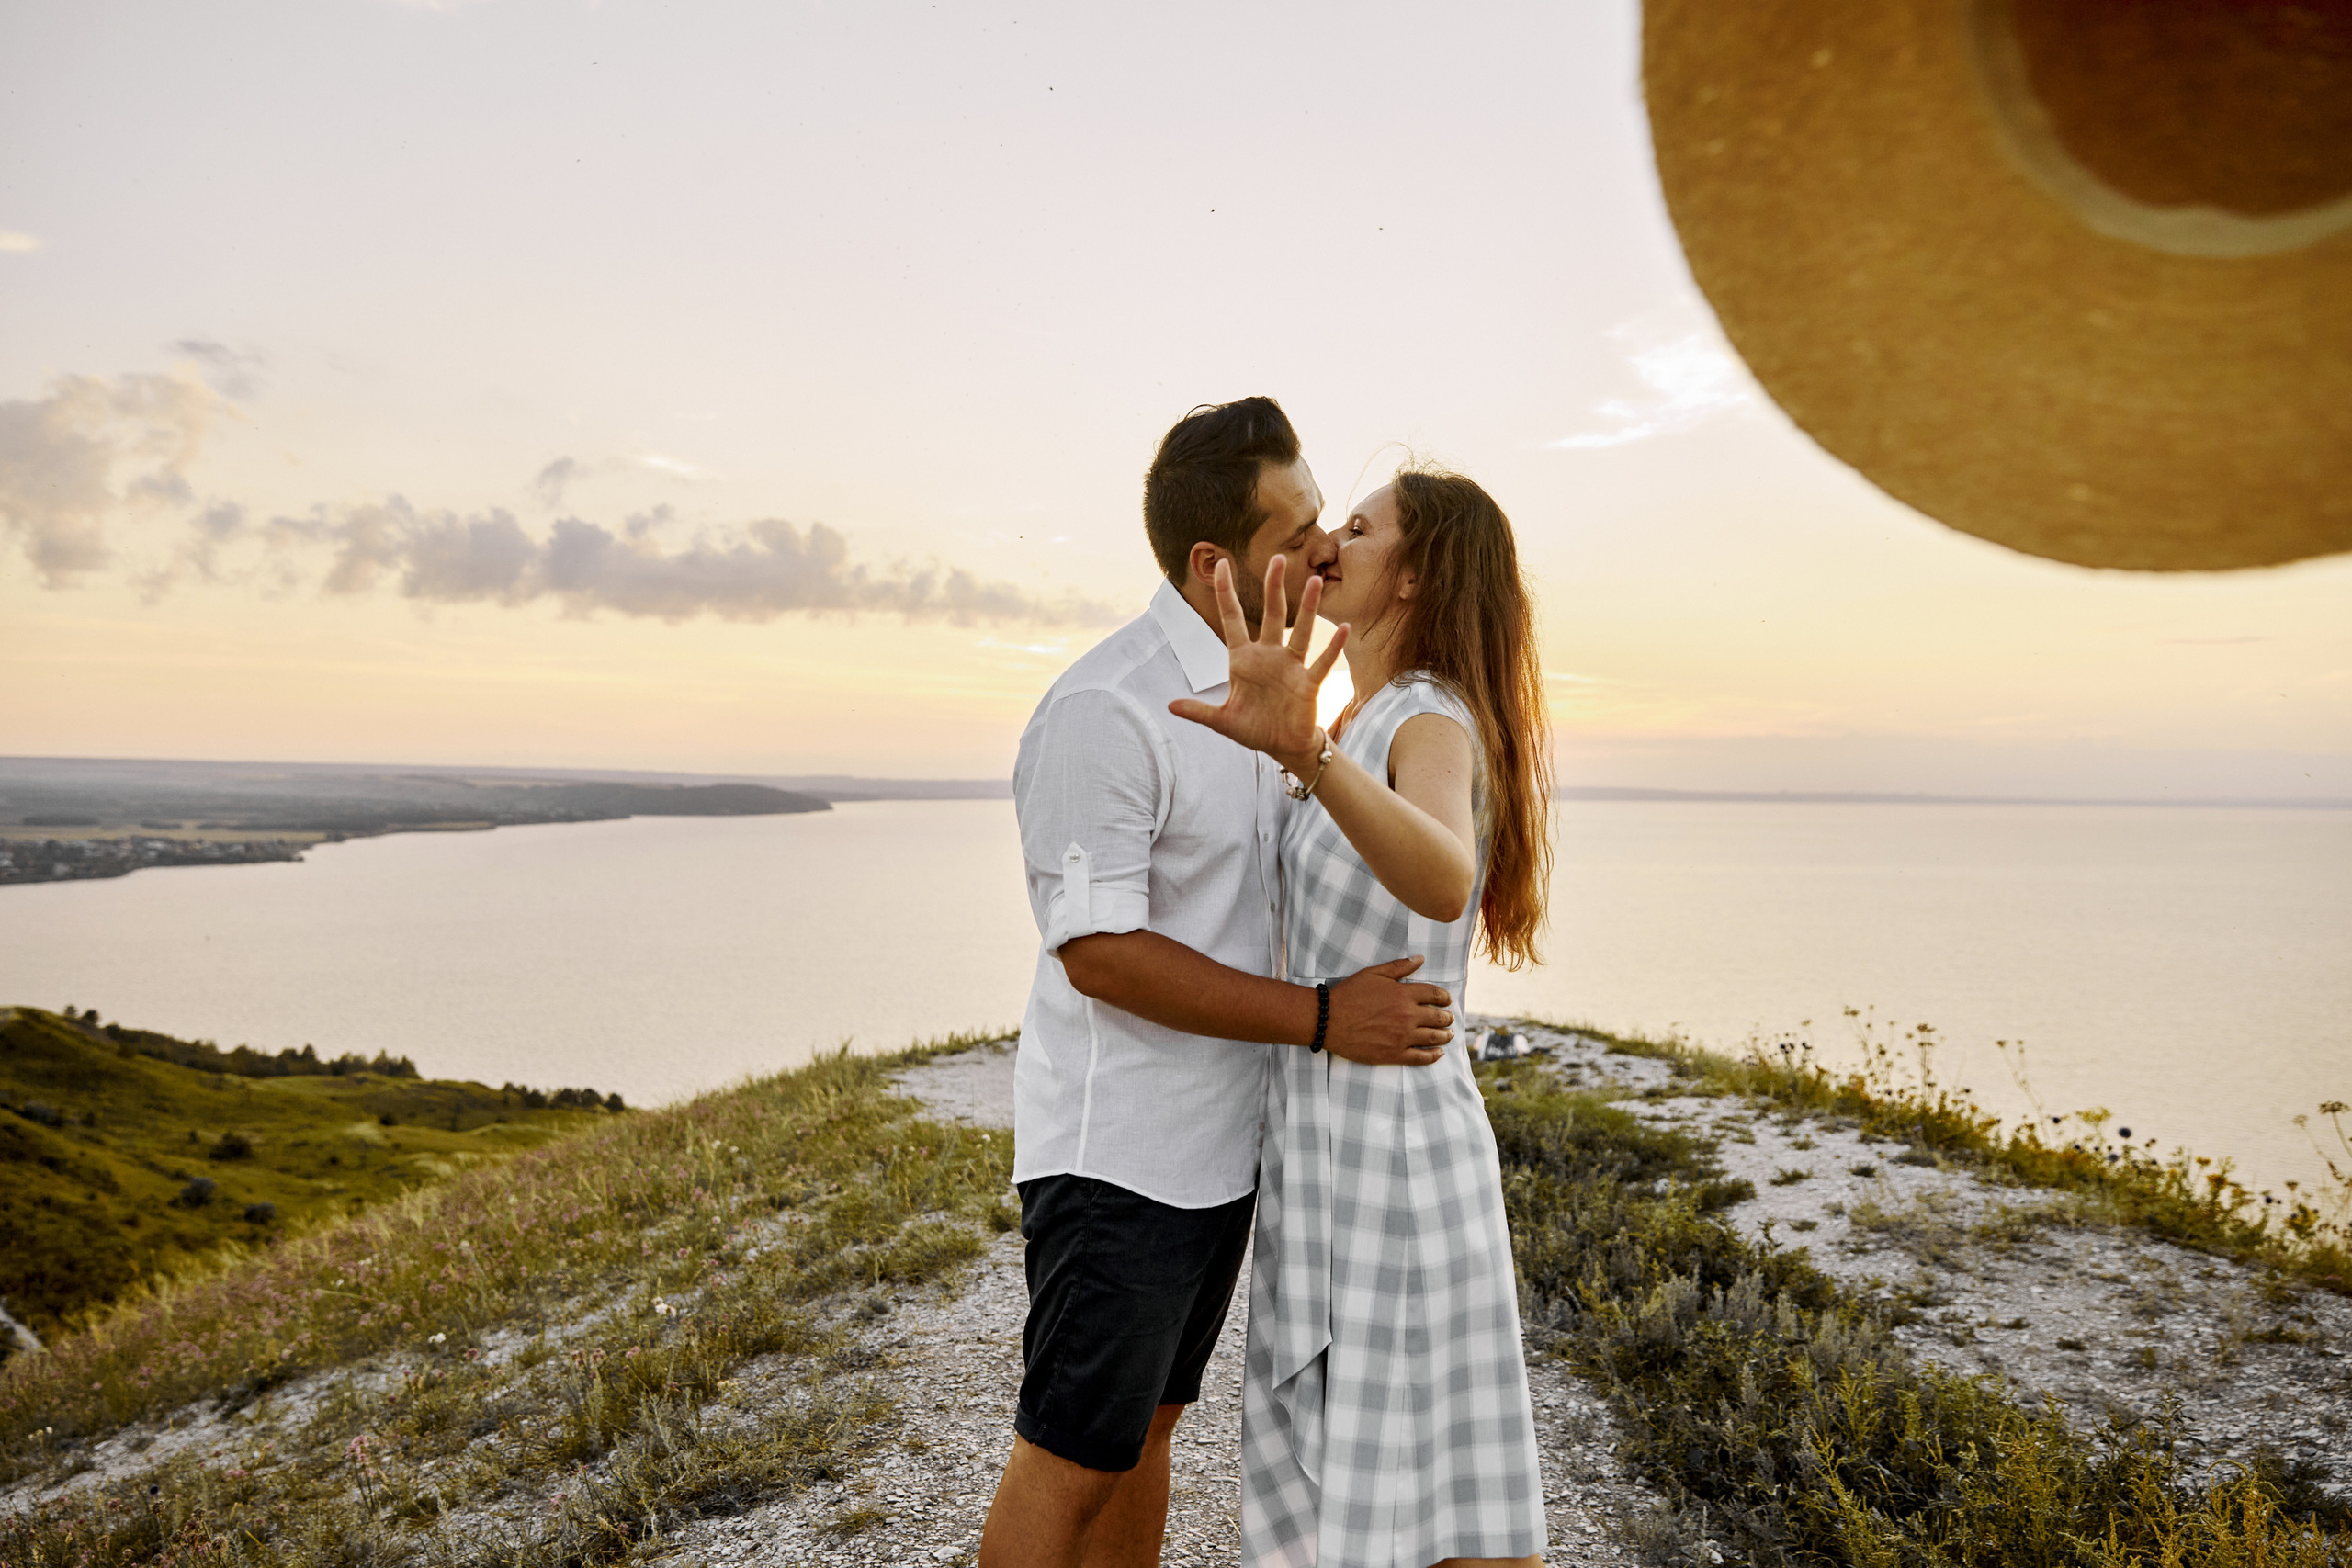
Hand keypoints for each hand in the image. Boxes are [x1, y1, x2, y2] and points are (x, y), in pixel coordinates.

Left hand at [1167, 556, 1348, 773]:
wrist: (1283, 746)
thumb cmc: (1254, 729)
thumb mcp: (1222, 720)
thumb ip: (1199, 711)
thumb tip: (1170, 706)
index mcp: (1243, 660)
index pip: (1232, 619)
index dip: (1225, 592)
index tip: (1222, 564)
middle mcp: (1268, 656)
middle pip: (1271, 615)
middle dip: (1273, 587)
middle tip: (1277, 558)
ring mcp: (1290, 667)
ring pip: (1299, 632)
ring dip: (1307, 608)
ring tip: (1313, 581)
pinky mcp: (1308, 683)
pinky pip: (1322, 662)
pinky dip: (1333, 647)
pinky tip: (1342, 628)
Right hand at [1322, 955, 1453, 1067]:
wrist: (1328, 1020)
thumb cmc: (1348, 995)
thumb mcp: (1372, 974)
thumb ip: (1398, 967)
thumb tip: (1420, 959)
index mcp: (1403, 994)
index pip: (1434, 994)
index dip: (1443, 997)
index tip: (1446, 1000)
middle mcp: (1407, 1015)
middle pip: (1437, 1017)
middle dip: (1446, 1017)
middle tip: (1449, 1018)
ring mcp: (1402, 1036)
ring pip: (1433, 1037)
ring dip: (1445, 1035)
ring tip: (1449, 1035)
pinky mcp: (1394, 1053)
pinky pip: (1421, 1057)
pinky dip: (1433, 1056)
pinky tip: (1439, 1053)